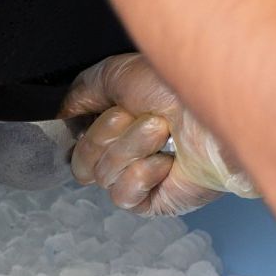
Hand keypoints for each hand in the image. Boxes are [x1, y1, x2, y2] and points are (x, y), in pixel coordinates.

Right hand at [61, 53, 257, 216]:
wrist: (214, 114)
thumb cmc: (177, 87)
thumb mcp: (115, 74)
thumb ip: (80, 93)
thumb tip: (61, 113)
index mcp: (118, 121)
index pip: (75, 139)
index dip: (82, 128)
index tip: (105, 111)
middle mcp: (128, 149)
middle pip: (81, 160)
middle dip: (108, 133)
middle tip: (144, 116)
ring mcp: (141, 177)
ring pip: (102, 175)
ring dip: (132, 146)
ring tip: (164, 132)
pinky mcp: (156, 202)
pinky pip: (122, 195)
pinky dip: (142, 174)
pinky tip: (168, 162)